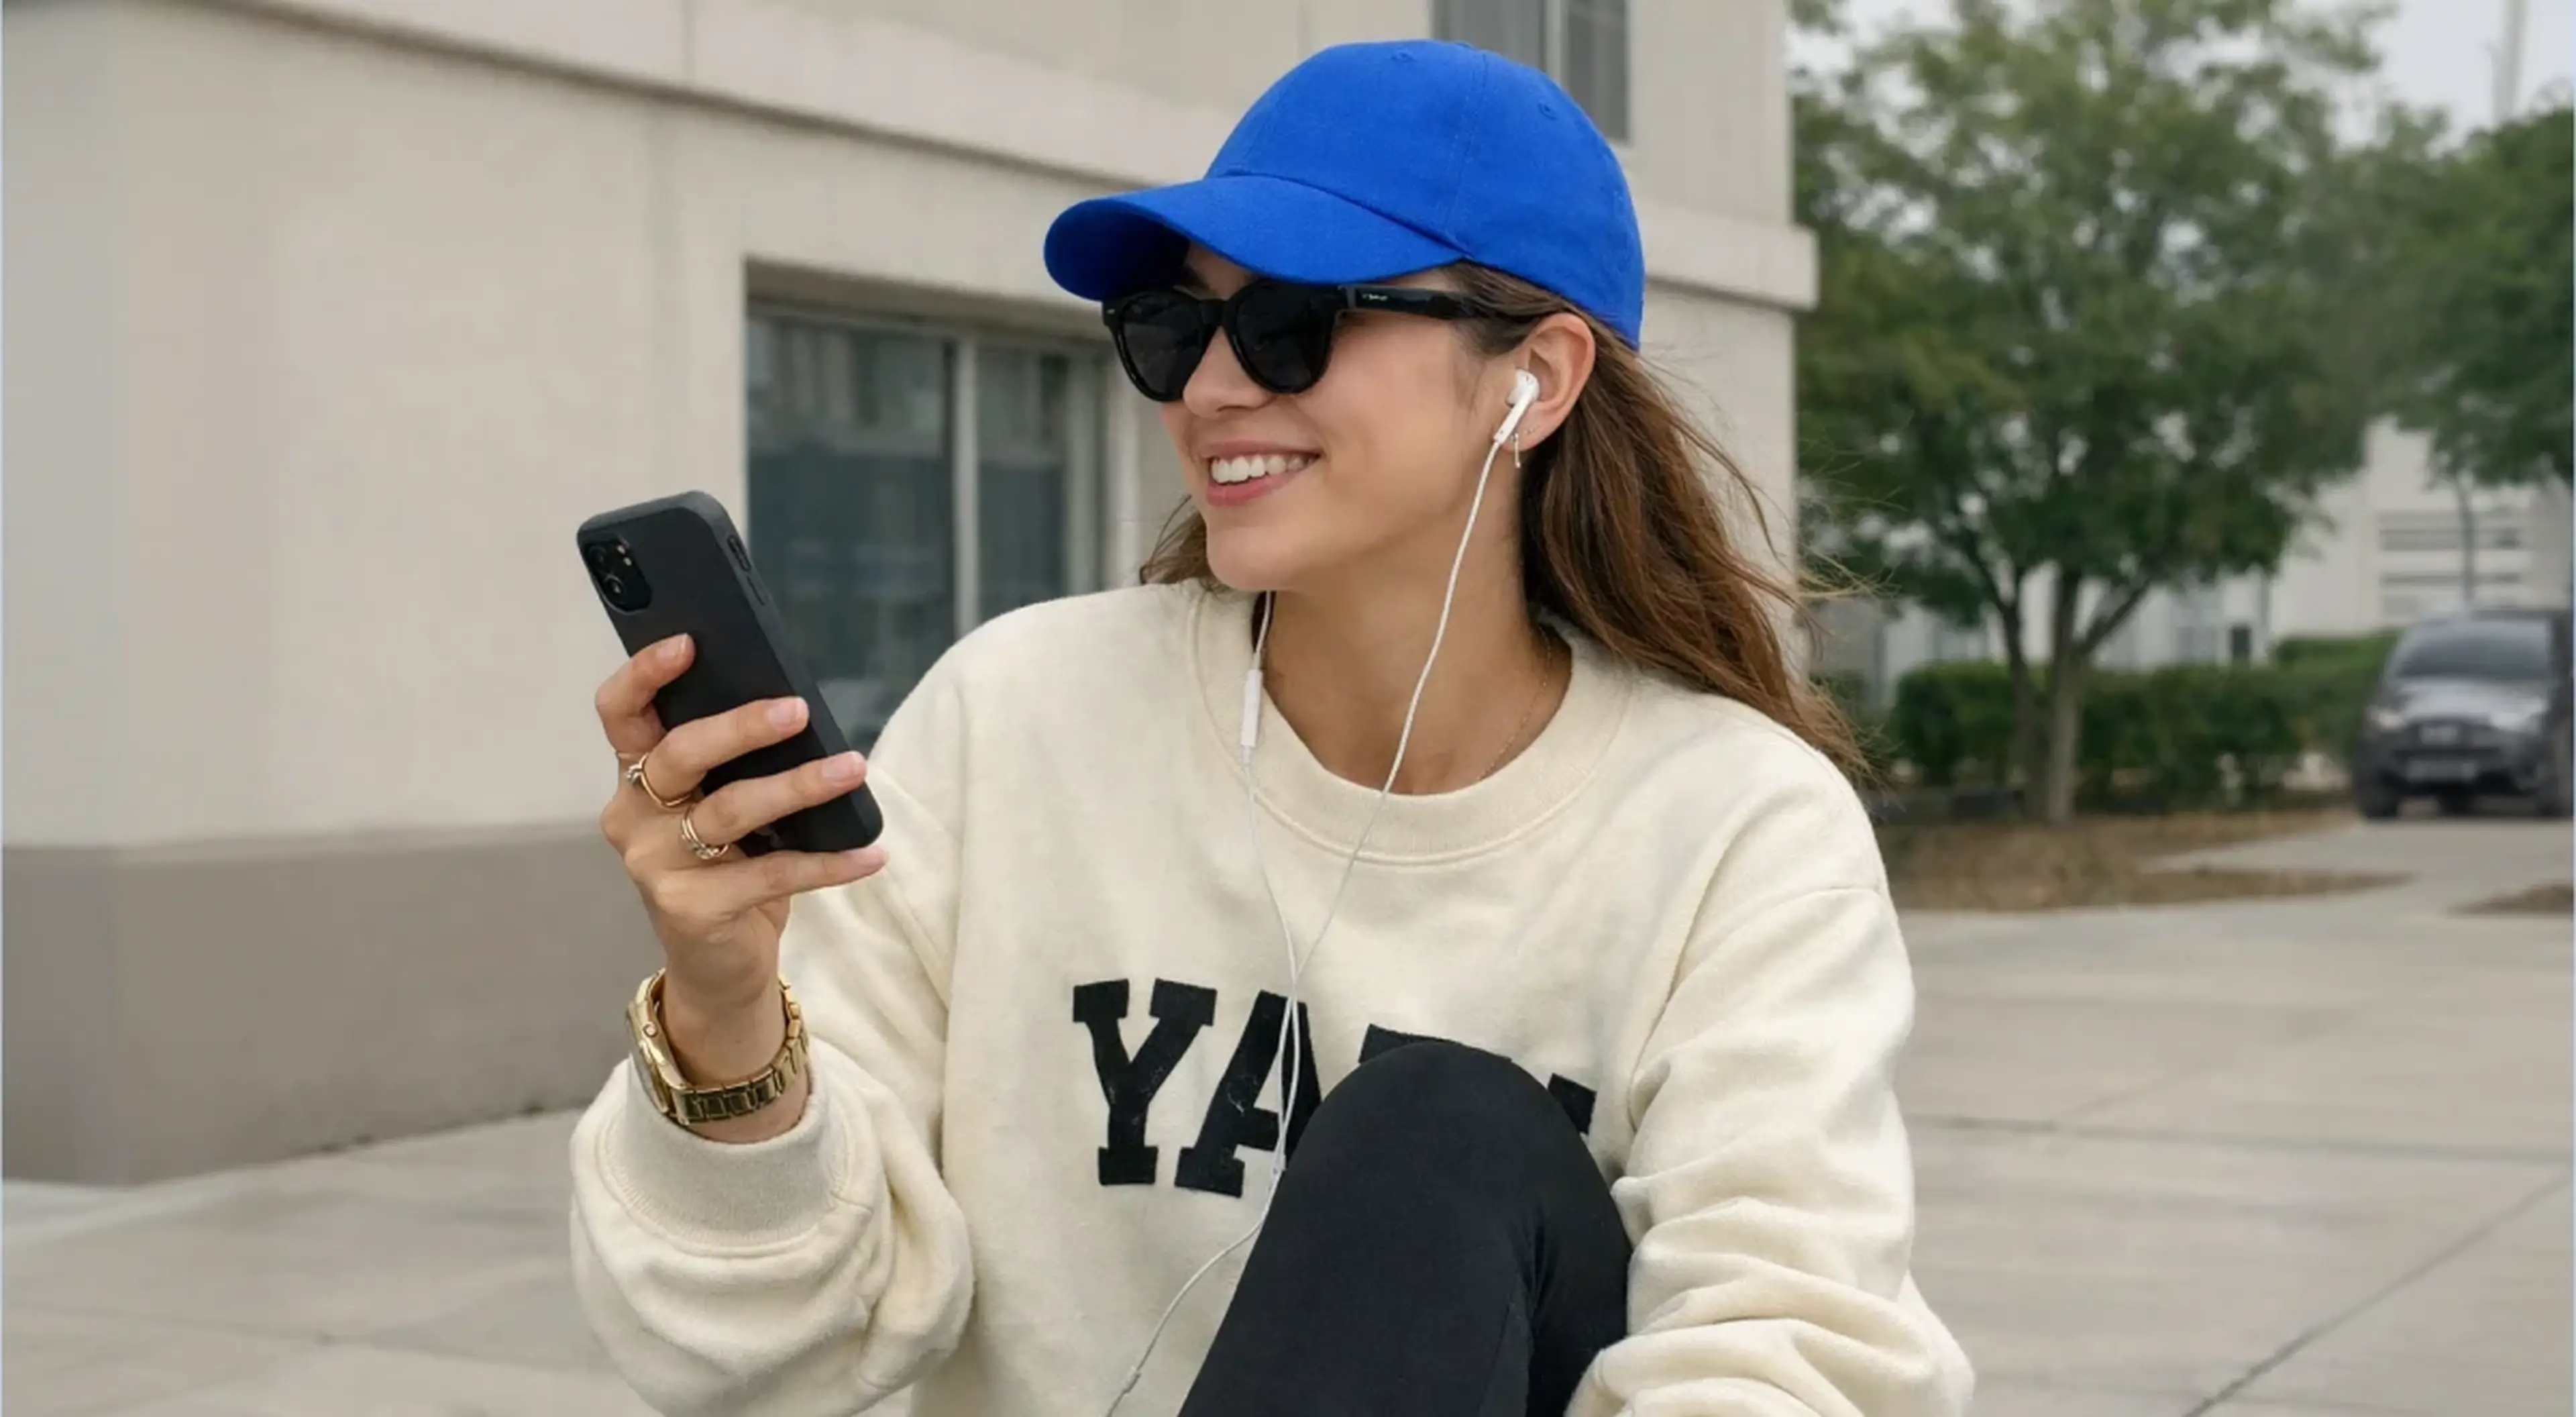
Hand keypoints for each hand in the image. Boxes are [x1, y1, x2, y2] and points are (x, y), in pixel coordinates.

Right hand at [595, 635, 885, 1119]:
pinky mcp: (690, 908)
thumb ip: (735, 759)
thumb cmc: (729, 864)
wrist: (719, 962)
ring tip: (855, 768)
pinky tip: (870, 852)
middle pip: (678, 754)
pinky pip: (770, 874)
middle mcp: (632, 815)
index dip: (645, 673)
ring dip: (799, 786)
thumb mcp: (724, 803)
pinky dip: (828, 863)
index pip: (620, 713)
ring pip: (729, 811)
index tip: (689, 641)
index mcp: (634, 775)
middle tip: (799, 709)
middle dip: (740, 726)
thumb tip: (794, 703)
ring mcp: (654, 864)